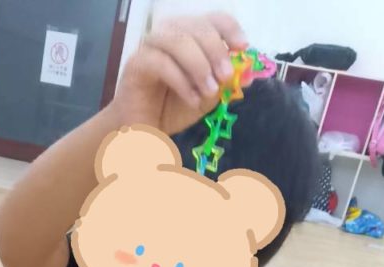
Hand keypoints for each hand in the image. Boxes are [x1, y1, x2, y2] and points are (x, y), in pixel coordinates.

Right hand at [112, 12, 247, 134]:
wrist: (145, 130)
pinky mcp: (136, 64)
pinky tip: (192, 100)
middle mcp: (169, 32)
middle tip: (225, 77)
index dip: (229, 29)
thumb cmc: (174, 108)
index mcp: (188, 34)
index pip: (212, 18)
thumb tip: (246, 72)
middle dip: (216, 51)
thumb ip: (224, 82)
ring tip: (209, 92)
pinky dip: (182, 82)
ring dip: (199, 66)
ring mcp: (150, 46)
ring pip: (179, 41)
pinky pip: (162, 63)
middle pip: (197, 27)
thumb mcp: (207, 95)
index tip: (242, 47)